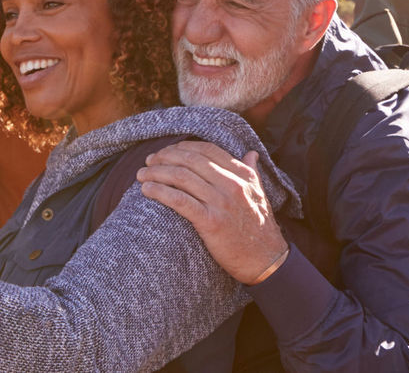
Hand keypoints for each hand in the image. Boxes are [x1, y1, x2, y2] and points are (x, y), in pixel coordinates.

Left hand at [138, 141, 288, 284]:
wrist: (266, 260)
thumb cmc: (260, 228)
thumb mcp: (261, 194)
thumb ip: (252, 172)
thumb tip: (251, 153)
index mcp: (242, 175)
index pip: (208, 150)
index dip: (183, 147)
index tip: (167, 152)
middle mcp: (232, 185)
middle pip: (191, 160)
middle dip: (165, 157)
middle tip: (149, 161)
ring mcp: (221, 203)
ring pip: (181, 177)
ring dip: (157, 173)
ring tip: (141, 175)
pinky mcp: (211, 222)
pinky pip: (180, 201)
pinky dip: (160, 192)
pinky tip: (147, 190)